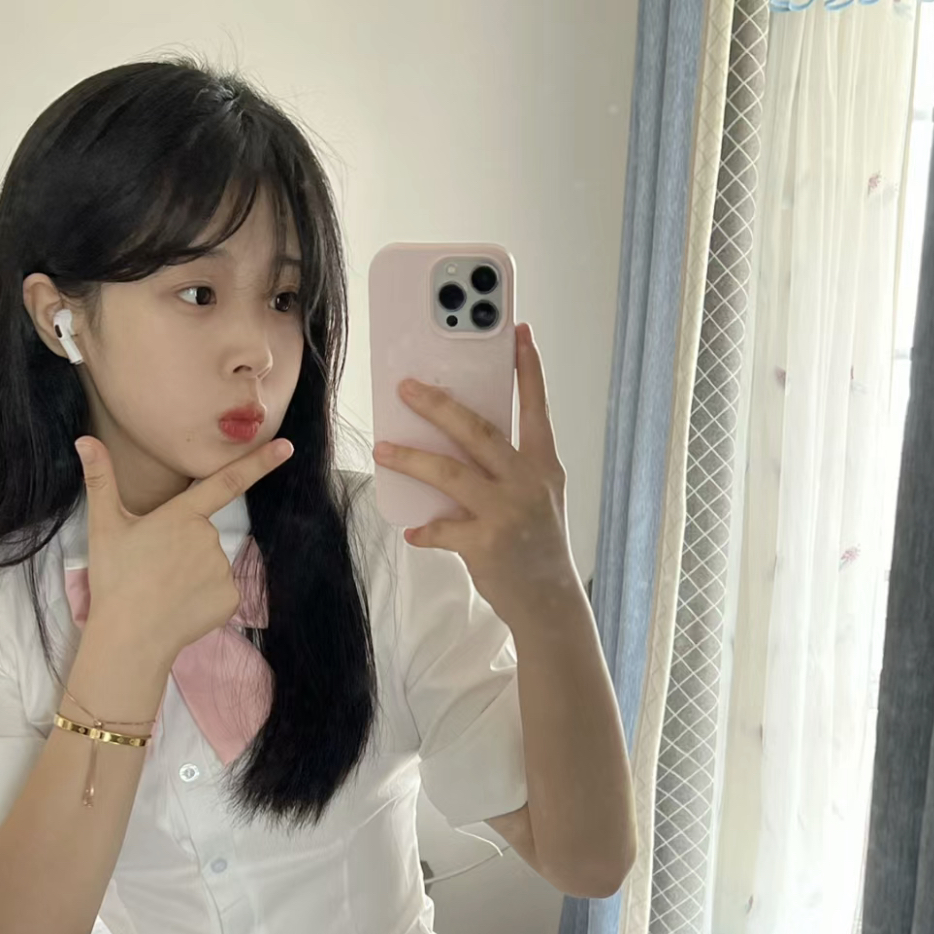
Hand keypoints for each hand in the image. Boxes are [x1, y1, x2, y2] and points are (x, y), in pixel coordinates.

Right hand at [74, 435, 292, 659]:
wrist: (130, 637)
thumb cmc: (115, 579)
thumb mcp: (104, 527)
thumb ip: (100, 479)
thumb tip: (85, 440)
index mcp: (182, 515)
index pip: (227, 482)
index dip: (259, 463)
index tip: (287, 448)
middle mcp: (209, 538)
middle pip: (202, 535)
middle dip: (182, 547)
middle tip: (152, 569)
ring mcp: (222, 570)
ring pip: (211, 564)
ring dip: (192, 574)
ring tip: (162, 590)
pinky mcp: (230, 599)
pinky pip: (220, 591)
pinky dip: (203, 598)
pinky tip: (180, 606)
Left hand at [371, 323, 576, 619]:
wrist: (550, 601)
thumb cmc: (539, 546)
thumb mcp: (539, 497)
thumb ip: (510, 468)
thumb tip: (459, 442)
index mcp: (543, 465)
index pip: (535, 408)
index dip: (528, 369)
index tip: (518, 332)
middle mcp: (527, 482)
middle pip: (477, 430)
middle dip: (438, 404)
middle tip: (406, 387)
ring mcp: (506, 512)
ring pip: (450, 473)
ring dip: (411, 458)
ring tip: (384, 449)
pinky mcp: (486, 543)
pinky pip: (442, 529)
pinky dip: (424, 530)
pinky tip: (412, 530)